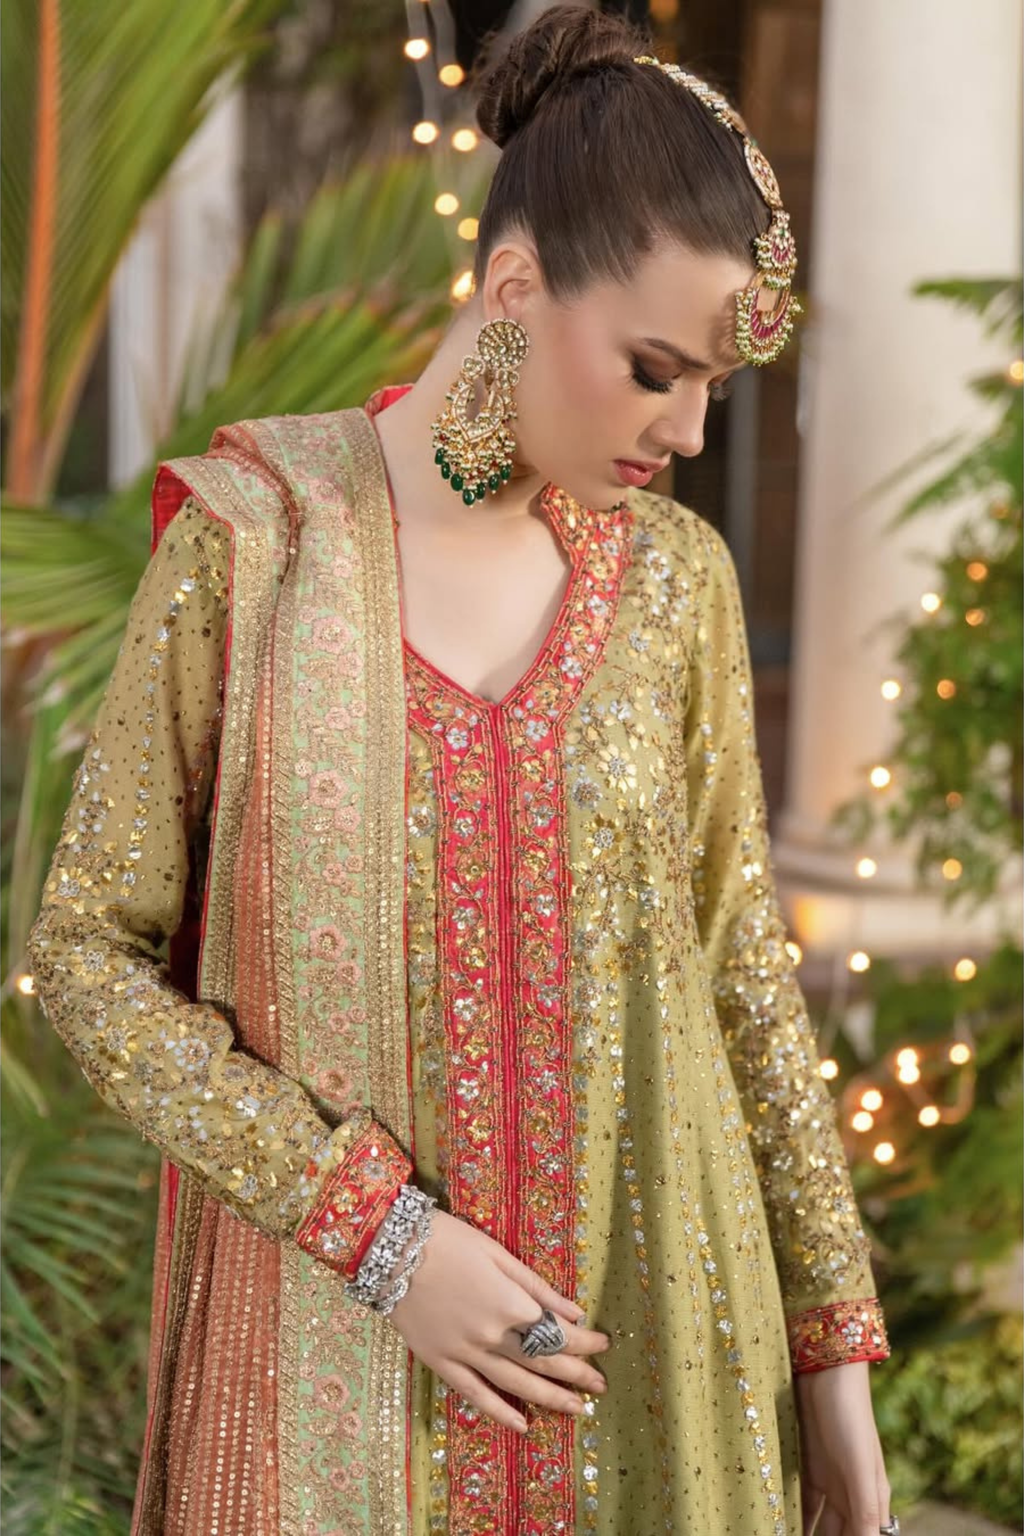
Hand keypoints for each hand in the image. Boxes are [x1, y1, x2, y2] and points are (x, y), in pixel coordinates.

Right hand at [388, 1209, 610, 1432]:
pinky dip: (500, 1412)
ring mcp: (466, 1354)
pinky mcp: (441, 1363)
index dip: (585, 1342)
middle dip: (577, 1375)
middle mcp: (493, 1337)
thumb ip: (537, 1287)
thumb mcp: (498, 1253)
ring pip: (517, 1385)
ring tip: (577, 1409)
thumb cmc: (449, 1241)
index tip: (603, 1344)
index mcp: (511, 1305)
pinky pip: (475, 1395)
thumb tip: (574, 1312)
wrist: (391, 1250)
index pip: (558, 1334)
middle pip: (544, 1363)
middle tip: (600, 1386)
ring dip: (551, 1399)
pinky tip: (522, 1425)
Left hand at [795, 1361, 892, 1534]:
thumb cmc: (850, 1416)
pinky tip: (775, 1526)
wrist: (827, 1368)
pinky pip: (798, 1503)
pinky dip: (789, 1517)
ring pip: (817, 1525)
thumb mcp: (861, 1467)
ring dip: (805, 1534)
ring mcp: (827, 1480)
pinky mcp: (804, 1465)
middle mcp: (851, 1494)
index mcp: (871, 1500)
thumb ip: (865, 1512)